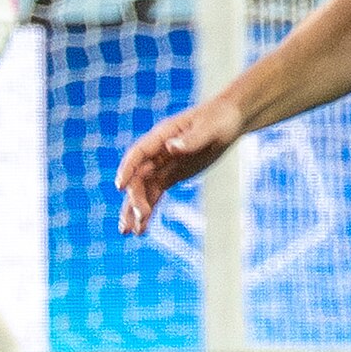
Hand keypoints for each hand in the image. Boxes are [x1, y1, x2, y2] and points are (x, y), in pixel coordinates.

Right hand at [117, 91, 245, 232]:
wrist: (229, 120)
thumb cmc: (220, 119)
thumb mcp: (209, 129)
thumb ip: (191, 139)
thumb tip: (171, 147)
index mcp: (162, 136)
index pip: (138, 154)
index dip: (127, 169)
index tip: (120, 187)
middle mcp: (157, 151)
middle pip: (139, 176)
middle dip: (136, 197)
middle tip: (141, 217)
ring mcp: (162, 164)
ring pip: (143, 190)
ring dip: (134, 210)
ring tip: (128, 232)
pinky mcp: (171, 175)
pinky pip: (155, 194)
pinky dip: (148, 210)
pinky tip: (141, 229)